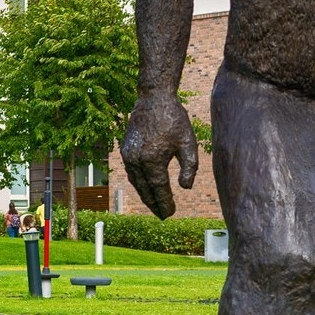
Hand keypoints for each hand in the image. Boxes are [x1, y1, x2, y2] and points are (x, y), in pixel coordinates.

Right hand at [120, 94, 197, 217]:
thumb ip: (189, 167)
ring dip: (145, 195)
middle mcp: (137, 159)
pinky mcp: (125, 149)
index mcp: (153, 159)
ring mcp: (128, 155)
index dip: (165, 203)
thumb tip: (185, 188)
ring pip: (136, 182)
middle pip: (145, 189)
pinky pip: (131, 172)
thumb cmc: (174, 120)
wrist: (154, 99)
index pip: (159, 189)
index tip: (171, 213)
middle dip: (154, 204)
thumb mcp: (188, 143)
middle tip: (164, 215)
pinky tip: (146, 187)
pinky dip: (138, 183)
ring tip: (155, 205)